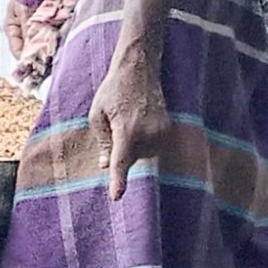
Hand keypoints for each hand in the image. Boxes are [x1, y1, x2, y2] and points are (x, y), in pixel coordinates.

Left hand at [96, 45, 171, 190]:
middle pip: (131, 158)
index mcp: (126, 130)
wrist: (140, 70)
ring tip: (130, 118)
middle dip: (122, 148)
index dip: (118, 180)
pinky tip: (140, 120)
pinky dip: (145, 140)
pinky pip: (154, 146)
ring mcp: (162, 131)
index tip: (116, 197)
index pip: (121, 161)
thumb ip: (102, 142)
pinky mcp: (170, 128)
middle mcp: (148, 132)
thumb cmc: (113, 91)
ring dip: (134, 144)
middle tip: (118, 121)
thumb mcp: (97, 115)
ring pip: (144, 154)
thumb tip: (105, 165)